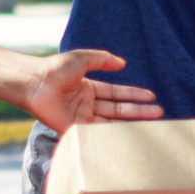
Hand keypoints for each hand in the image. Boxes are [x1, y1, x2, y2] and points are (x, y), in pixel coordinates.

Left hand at [18, 48, 161, 130]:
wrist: (36, 82)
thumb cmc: (55, 68)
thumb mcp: (83, 58)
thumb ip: (103, 60)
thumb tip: (122, 63)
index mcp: (87, 88)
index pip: (116, 93)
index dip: (133, 94)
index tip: (151, 96)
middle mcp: (87, 104)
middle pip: (118, 109)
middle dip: (138, 111)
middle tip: (158, 113)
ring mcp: (82, 118)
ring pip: (111, 122)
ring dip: (130, 123)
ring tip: (151, 124)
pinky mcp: (75, 130)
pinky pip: (97, 133)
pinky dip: (113, 134)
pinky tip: (128, 135)